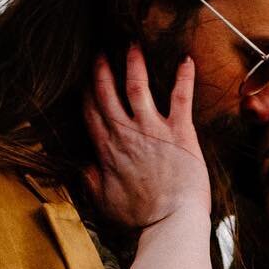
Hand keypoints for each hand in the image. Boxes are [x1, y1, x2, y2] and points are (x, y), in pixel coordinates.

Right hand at [82, 45, 210, 232]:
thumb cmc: (141, 219)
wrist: (171, 224)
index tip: (82, 77)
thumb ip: (91, 182)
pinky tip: (186, 59)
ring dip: (134, 63)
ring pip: (137, 86)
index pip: (90, 112)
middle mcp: (126, 133)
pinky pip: (181, 97)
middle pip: (107, 93)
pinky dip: (184, 77)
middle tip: (99, 51)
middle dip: (101, 69)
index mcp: (108, 150)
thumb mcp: (106, 203)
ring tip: (132, 44)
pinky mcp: (180, 131)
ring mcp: (152, 129)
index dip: (85, 92)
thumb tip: (82, 168)